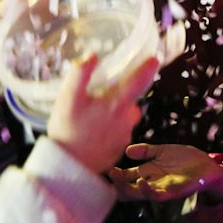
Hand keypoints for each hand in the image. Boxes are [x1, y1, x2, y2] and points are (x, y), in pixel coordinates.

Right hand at [47, 54, 160, 174]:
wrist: (68, 167)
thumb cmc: (67, 130)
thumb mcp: (68, 98)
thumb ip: (79, 74)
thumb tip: (91, 55)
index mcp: (117, 104)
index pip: (138, 80)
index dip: (147, 67)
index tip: (154, 58)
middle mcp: (127, 120)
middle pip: (130, 100)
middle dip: (120, 95)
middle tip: (101, 94)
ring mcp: (124, 137)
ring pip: (124, 117)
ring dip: (114, 113)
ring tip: (92, 116)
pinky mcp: (118, 150)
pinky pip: (118, 132)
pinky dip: (109, 128)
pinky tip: (93, 131)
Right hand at [108, 143, 222, 203]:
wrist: (208, 165)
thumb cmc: (186, 159)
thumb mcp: (163, 151)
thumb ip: (146, 151)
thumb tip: (127, 151)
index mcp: (148, 172)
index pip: (127, 177)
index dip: (115, 175)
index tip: (103, 168)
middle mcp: (152, 182)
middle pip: (129, 188)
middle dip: (116, 182)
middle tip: (107, 173)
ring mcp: (162, 188)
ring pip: (139, 193)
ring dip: (126, 187)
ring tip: (117, 176)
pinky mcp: (174, 191)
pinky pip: (158, 195)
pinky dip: (148, 190)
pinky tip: (142, 181)